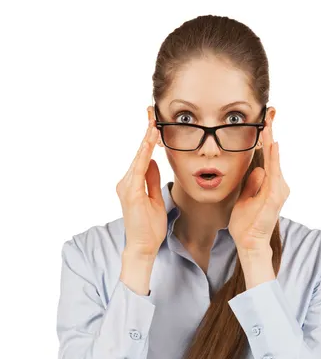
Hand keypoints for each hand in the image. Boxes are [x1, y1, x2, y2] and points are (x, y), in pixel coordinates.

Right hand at [116, 106, 166, 258]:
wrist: (143, 246)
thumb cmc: (149, 227)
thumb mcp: (155, 199)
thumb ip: (152, 180)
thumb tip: (154, 163)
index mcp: (132, 184)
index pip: (142, 157)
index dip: (148, 140)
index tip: (154, 123)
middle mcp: (126, 182)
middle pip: (139, 153)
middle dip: (147, 133)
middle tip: (152, 112)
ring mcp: (126, 186)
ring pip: (139, 157)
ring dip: (147, 140)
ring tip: (155, 122)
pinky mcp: (130, 192)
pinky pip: (139, 168)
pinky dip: (145, 153)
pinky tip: (151, 141)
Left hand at [228, 117, 289, 252]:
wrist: (248, 243)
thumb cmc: (246, 224)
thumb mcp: (245, 198)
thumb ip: (251, 184)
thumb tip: (256, 170)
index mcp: (269, 184)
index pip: (267, 157)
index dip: (265, 140)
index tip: (263, 122)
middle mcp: (277, 185)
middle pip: (273, 154)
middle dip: (270, 134)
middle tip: (269, 112)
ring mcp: (278, 190)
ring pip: (274, 160)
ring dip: (271, 141)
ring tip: (268, 123)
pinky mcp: (275, 197)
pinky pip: (275, 173)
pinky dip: (274, 159)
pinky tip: (273, 145)